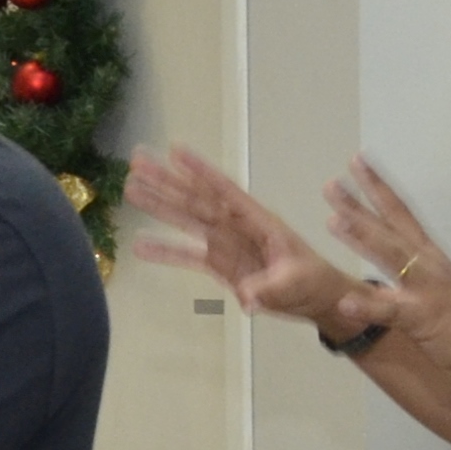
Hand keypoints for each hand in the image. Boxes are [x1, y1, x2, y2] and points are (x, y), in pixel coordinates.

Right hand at [131, 145, 382, 328]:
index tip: (175, 149)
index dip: (201, 170)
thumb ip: (269, 289)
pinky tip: (140, 245)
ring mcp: (228, 244)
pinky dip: (166, 251)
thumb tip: (246, 299)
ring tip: (131, 189)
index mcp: (259, 221)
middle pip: (198, 199)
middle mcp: (238, 227)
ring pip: (188, 220)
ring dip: (161, 205)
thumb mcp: (295, 283)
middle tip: (137, 160)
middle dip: (168, 181)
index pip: (226, 190)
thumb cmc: (314, 282)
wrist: (319, 300)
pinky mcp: (222, 265)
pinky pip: (189, 255)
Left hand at [320, 157, 450, 376]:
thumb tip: (393, 262)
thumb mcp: (441, 287)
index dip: (379, 187)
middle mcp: (427, 264)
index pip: (401, 213)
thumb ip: (415, 273)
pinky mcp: (422, 317)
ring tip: (332, 221)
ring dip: (362, 238)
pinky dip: (368, 306)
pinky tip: (345, 302)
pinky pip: (391, 311)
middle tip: (331, 184)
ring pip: (391, 258)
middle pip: (390, 228)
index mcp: (430, 255)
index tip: (358, 162)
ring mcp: (425, 288)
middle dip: (360, 205)